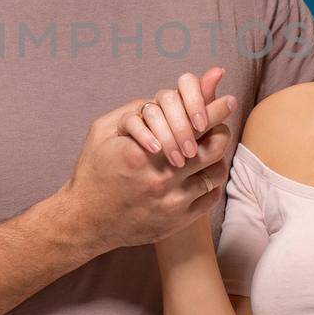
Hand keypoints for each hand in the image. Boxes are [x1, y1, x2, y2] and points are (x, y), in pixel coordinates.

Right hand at [60, 76, 237, 252]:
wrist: (86, 221)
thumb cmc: (93, 171)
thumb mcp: (103, 132)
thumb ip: (136, 110)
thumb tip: (168, 93)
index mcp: (142, 153)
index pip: (193, 125)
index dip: (215, 110)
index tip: (227, 101)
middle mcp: (161, 178)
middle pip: (212, 147)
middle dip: (220, 131)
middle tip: (220, 125)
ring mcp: (172, 202)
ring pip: (215, 172)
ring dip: (217, 157)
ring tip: (211, 148)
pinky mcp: (178, 221)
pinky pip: (210, 196)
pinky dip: (211, 181)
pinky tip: (203, 173)